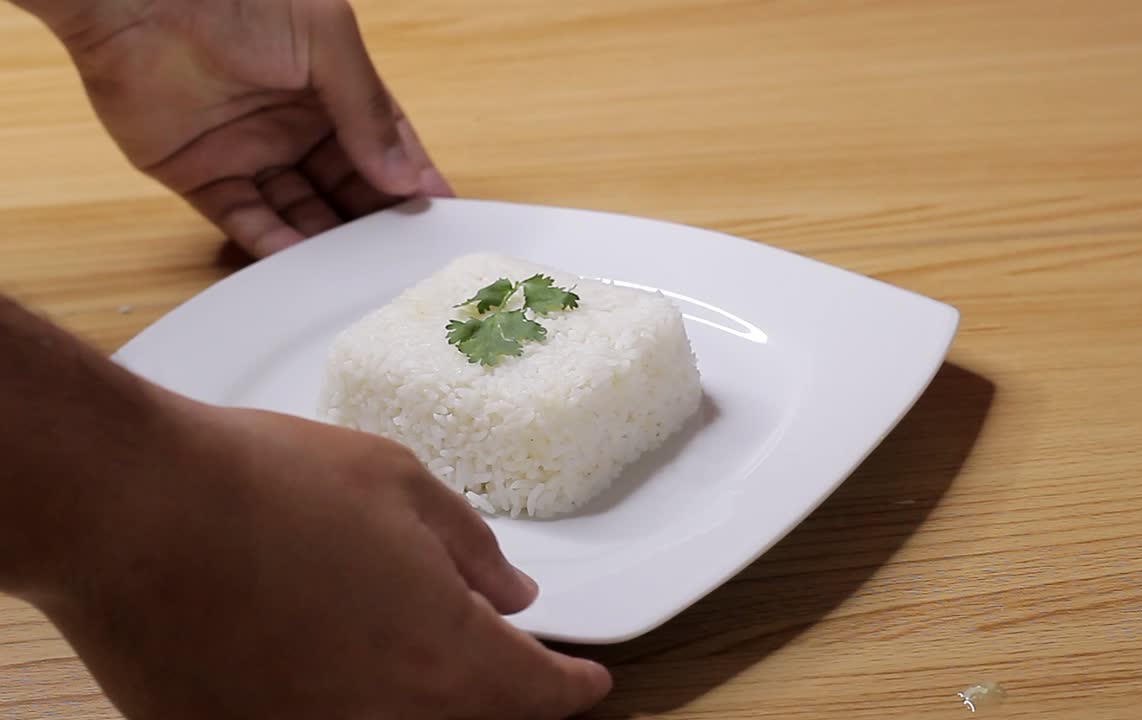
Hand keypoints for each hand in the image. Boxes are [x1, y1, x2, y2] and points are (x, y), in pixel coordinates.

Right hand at [33, 397, 610, 718]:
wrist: (131, 507)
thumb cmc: (265, 482)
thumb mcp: (398, 484)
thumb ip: (470, 548)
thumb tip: (509, 593)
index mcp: (443, 654)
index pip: (538, 695)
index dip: (573, 687)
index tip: (589, 682)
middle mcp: (384, 717)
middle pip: (472, 717)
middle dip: (494, 687)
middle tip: (491, 649)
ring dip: (412, 689)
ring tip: (388, 632)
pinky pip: (312, 719)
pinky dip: (333, 695)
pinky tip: (310, 648)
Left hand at [58, 0, 451, 255]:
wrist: (139, 0)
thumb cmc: (241, 1)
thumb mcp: (326, 39)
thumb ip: (366, 109)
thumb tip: (404, 177)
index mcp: (332, 90)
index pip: (384, 145)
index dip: (411, 180)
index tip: (439, 218)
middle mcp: (296, 127)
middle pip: (347, 188)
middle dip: (375, 221)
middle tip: (403, 258)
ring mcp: (251, 155)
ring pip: (301, 212)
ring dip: (329, 241)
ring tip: (358, 273)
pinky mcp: (203, 178)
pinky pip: (247, 221)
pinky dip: (273, 244)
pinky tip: (302, 262)